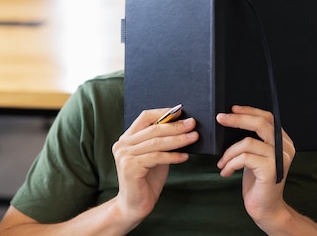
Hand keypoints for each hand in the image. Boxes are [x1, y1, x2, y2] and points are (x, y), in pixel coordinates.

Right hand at [111, 108, 198, 223]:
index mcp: (127, 138)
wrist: (135, 205)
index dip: (163, 112)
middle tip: (192, 124)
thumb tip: (183, 126)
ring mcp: (124, 155)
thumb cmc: (147, 179)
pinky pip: (156, 158)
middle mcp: (122, 144)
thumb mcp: (155, 156)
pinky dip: (173, 156)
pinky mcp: (130, 167)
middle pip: (153, 130)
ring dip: (178, 139)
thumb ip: (162, 142)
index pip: (144, 117)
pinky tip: (185, 157)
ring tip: (194, 137)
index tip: (180, 111)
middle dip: (176, 126)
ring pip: (156, 143)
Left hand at [216, 105, 295, 228]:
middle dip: (237, 120)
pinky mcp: (271, 170)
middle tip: (220, 119)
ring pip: (247, 142)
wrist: (266, 209)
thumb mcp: (256, 156)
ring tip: (222, 163)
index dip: (249, 111)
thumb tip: (232, 119)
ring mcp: (279, 158)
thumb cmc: (258, 182)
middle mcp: (285, 148)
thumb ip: (253, 139)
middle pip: (260, 124)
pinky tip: (226, 172)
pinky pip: (244, 158)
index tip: (231, 110)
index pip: (267, 118)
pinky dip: (230, 163)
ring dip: (229, 153)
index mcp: (284, 142)